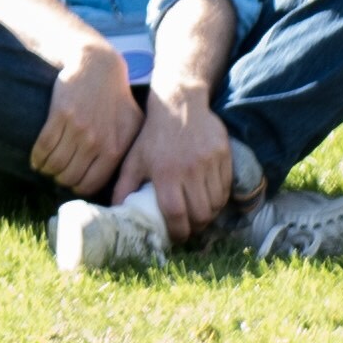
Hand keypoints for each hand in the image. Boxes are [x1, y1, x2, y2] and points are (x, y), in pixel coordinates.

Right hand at [26, 32, 140, 197]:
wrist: (98, 67)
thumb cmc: (117, 98)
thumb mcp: (133, 126)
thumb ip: (128, 153)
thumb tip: (124, 179)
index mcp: (114, 149)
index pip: (89, 185)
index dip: (77, 187)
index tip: (72, 180)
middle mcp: (96, 142)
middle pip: (69, 177)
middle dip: (60, 178)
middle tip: (58, 172)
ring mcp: (77, 129)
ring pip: (54, 164)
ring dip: (46, 169)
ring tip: (46, 166)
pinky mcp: (60, 116)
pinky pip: (43, 147)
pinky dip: (37, 158)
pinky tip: (37, 158)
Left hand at [137, 86, 244, 245]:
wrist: (179, 105)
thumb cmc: (153, 137)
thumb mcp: (134, 160)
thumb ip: (124, 188)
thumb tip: (117, 214)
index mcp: (165, 173)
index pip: (176, 214)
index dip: (178, 232)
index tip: (177, 237)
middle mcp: (189, 170)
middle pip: (200, 213)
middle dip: (196, 227)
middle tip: (190, 228)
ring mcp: (209, 162)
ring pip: (216, 203)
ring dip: (209, 215)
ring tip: (200, 215)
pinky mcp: (224, 155)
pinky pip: (226, 187)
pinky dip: (220, 199)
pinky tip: (210, 199)